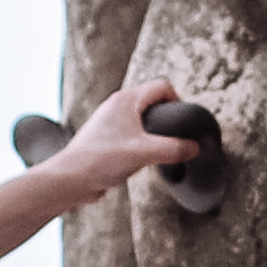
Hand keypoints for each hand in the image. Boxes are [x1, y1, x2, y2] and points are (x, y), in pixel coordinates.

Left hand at [49, 80, 207, 201]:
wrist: (71, 179)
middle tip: (174, 138)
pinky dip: (143, 142)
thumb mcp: (145, 153)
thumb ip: (174, 149)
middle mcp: (117, 105)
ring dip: (155, 132)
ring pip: (143, 119)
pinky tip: (143, 160)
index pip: (162, 87)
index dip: (178, 102)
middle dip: (168, 118)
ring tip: (159, 150)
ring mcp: (111, 121)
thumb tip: (195, 148)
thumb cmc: (102, 159)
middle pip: (153, 101)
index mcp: (126, 100)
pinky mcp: (107, 138)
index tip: (183, 124)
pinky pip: (133, 133)